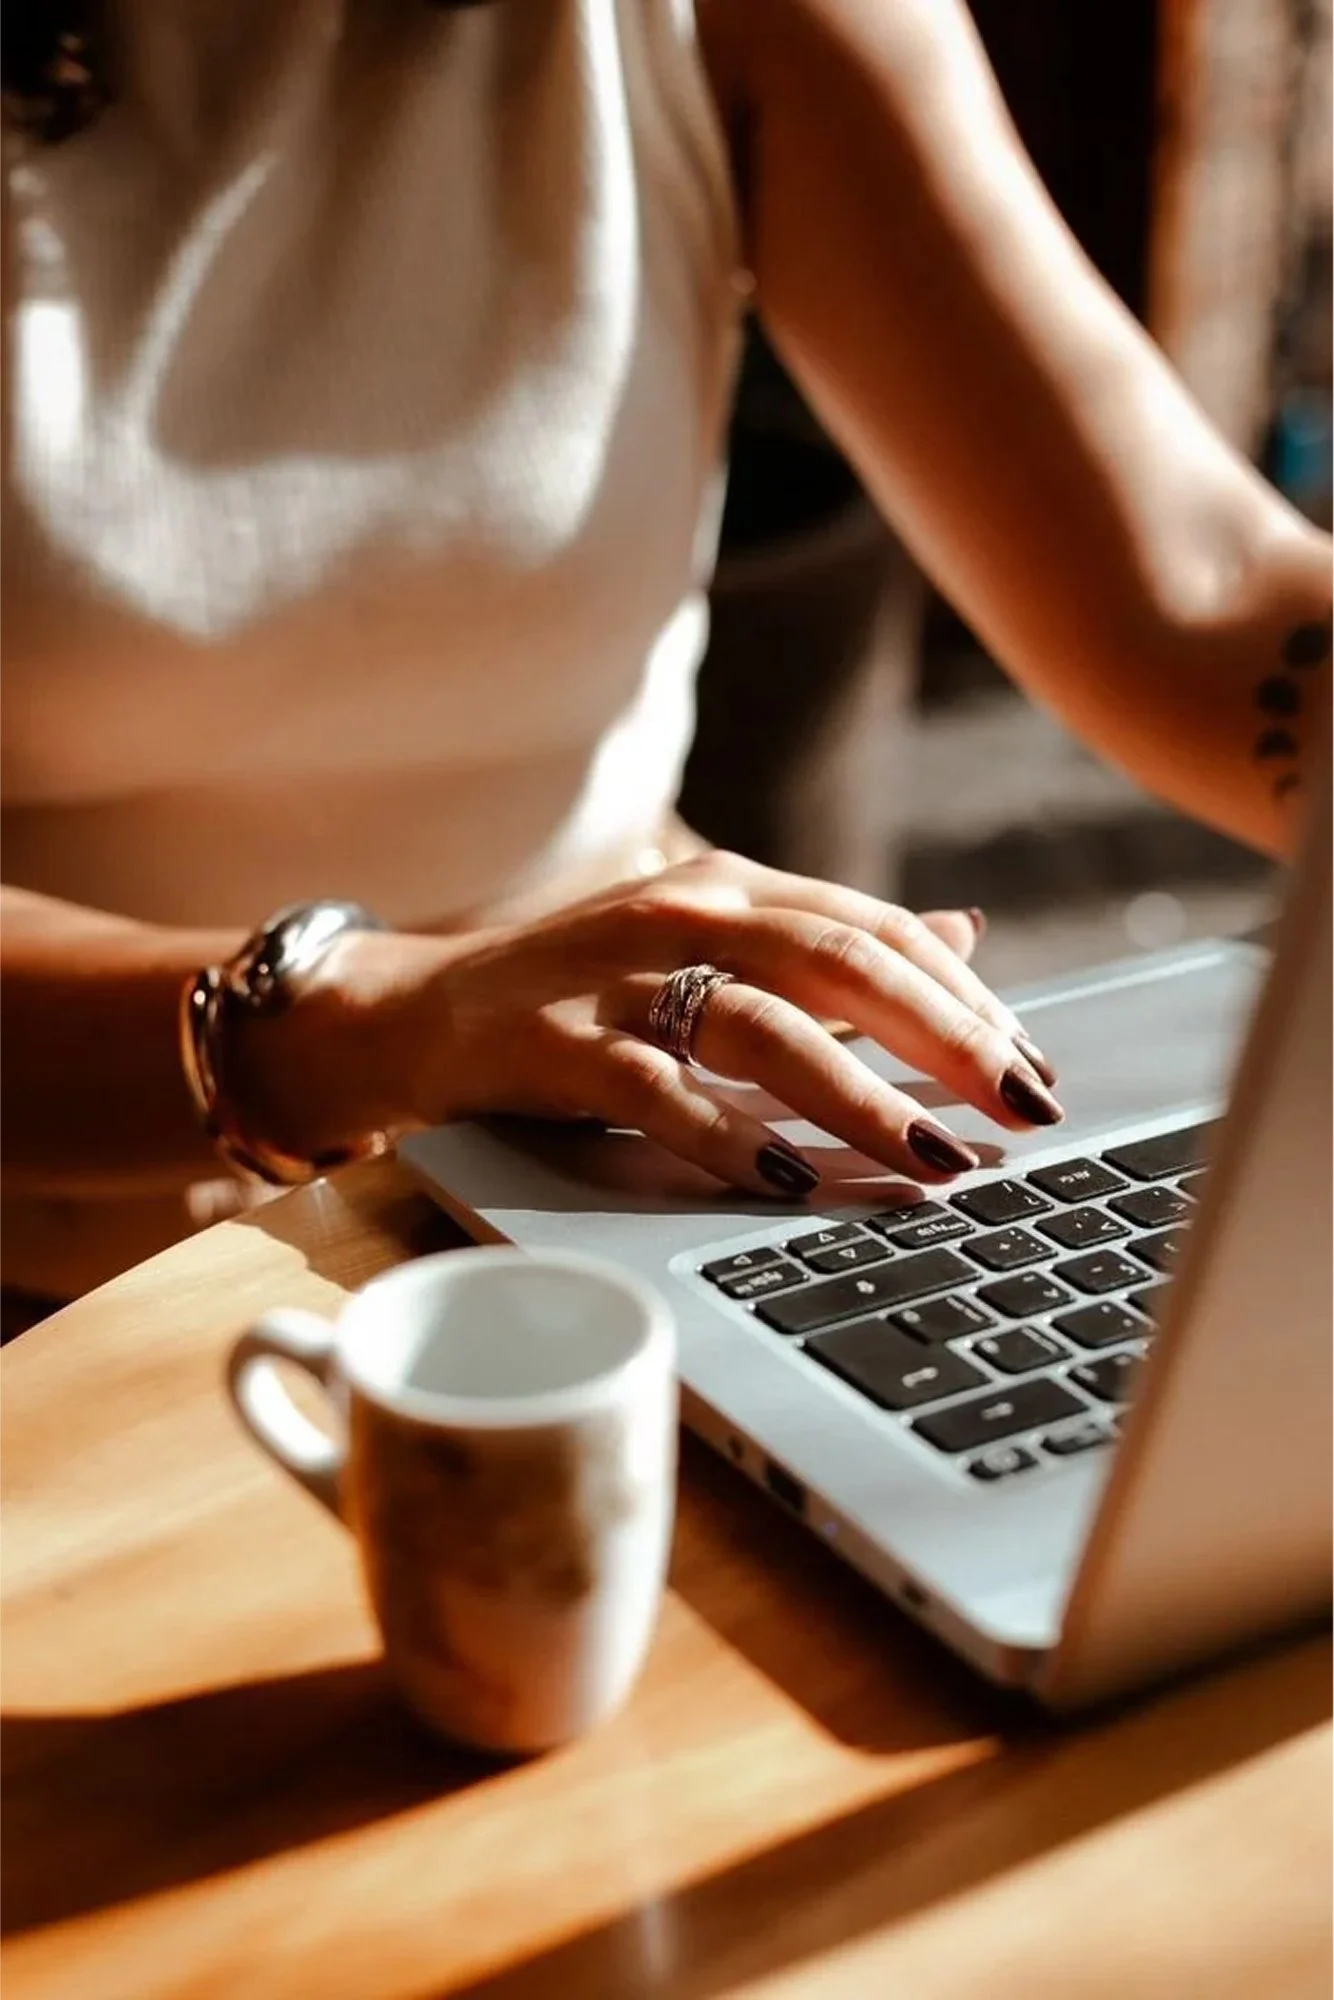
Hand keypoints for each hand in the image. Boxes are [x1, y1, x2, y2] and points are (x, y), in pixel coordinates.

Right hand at [370, 851, 1061, 1198]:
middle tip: (1023, 1108)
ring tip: (933, 1159)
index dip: (967, 998)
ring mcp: (616, 975)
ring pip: (762, 1024)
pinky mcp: (556, 1043)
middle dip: (947, 1037)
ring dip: (859, 1096)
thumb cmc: (580, 991)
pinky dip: (728, 1137)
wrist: (416, 1011)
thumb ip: (825, 943)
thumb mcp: (708, 944)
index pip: (876, 930)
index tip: (1032, 1068)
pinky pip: (657, 1091)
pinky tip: (790, 1182)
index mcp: (732, 885)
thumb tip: (961, 931)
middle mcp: (682, 911)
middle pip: (841, 962)